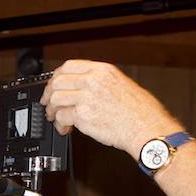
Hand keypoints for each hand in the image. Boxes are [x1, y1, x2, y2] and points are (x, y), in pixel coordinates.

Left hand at [41, 60, 182, 158]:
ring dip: (52, 111)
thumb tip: (85, 89)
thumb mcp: (123, 85)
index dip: (57, 77)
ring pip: (56, 99)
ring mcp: (86, 98)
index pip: (69, 66)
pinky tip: (65, 128)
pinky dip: (59, 124)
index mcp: (103, 71)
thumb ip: (102, 83)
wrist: (146, 128)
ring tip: (56, 118)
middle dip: (49, 94)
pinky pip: (61, 117)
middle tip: (49, 104)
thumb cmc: (142, 112)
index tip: (54, 85)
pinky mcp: (83, 115)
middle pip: (58, 82)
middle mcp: (93, 81)